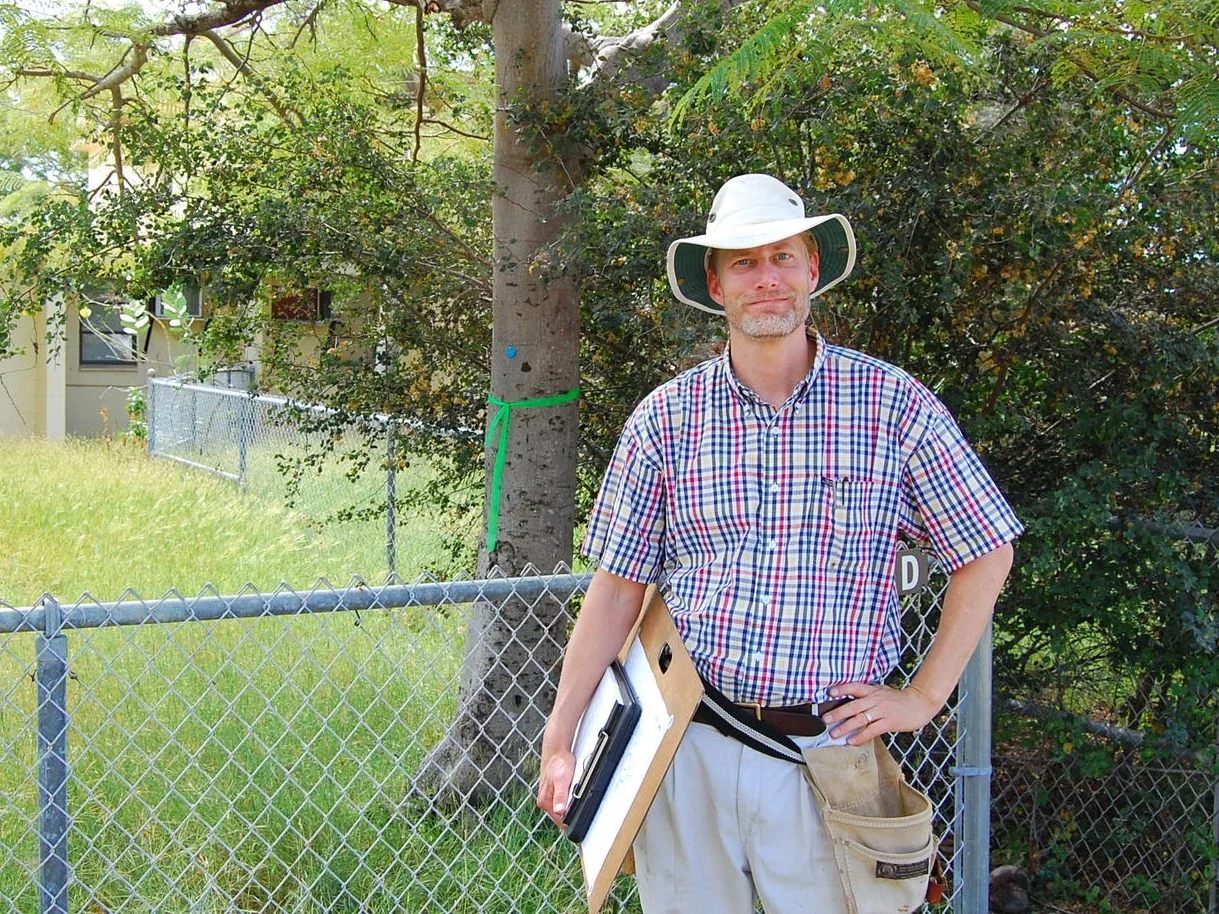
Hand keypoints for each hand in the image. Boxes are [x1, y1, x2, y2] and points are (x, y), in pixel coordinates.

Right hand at [536, 746, 575, 826]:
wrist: (557, 751)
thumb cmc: (559, 763)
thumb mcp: (562, 780)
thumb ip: (561, 796)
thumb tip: (559, 812)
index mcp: (544, 802)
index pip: (560, 821)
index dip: (571, 818)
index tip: (578, 809)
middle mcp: (545, 802)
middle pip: (562, 815)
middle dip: (571, 809)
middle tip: (576, 795)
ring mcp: (549, 797)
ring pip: (564, 808)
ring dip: (570, 802)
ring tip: (573, 789)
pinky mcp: (554, 793)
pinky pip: (564, 800)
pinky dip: (569, 797)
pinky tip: (571, 788)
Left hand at [821, 682, 941, 745]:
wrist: (919, 704)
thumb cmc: (897, 699)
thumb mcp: (881, 691)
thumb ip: (867, 694)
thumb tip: (848, 697)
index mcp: (872, 690)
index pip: (854, 687)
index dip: (842, 689)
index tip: (830, 693)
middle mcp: (875, 699)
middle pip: (853, 706)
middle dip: (838, 713)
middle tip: (825, 719)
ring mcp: (882, 711)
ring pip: (860, 719)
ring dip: (845, 727)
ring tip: (834, 733)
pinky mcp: (889, 722)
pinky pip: (872, 730)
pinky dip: (861, 736)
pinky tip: (852, 741)